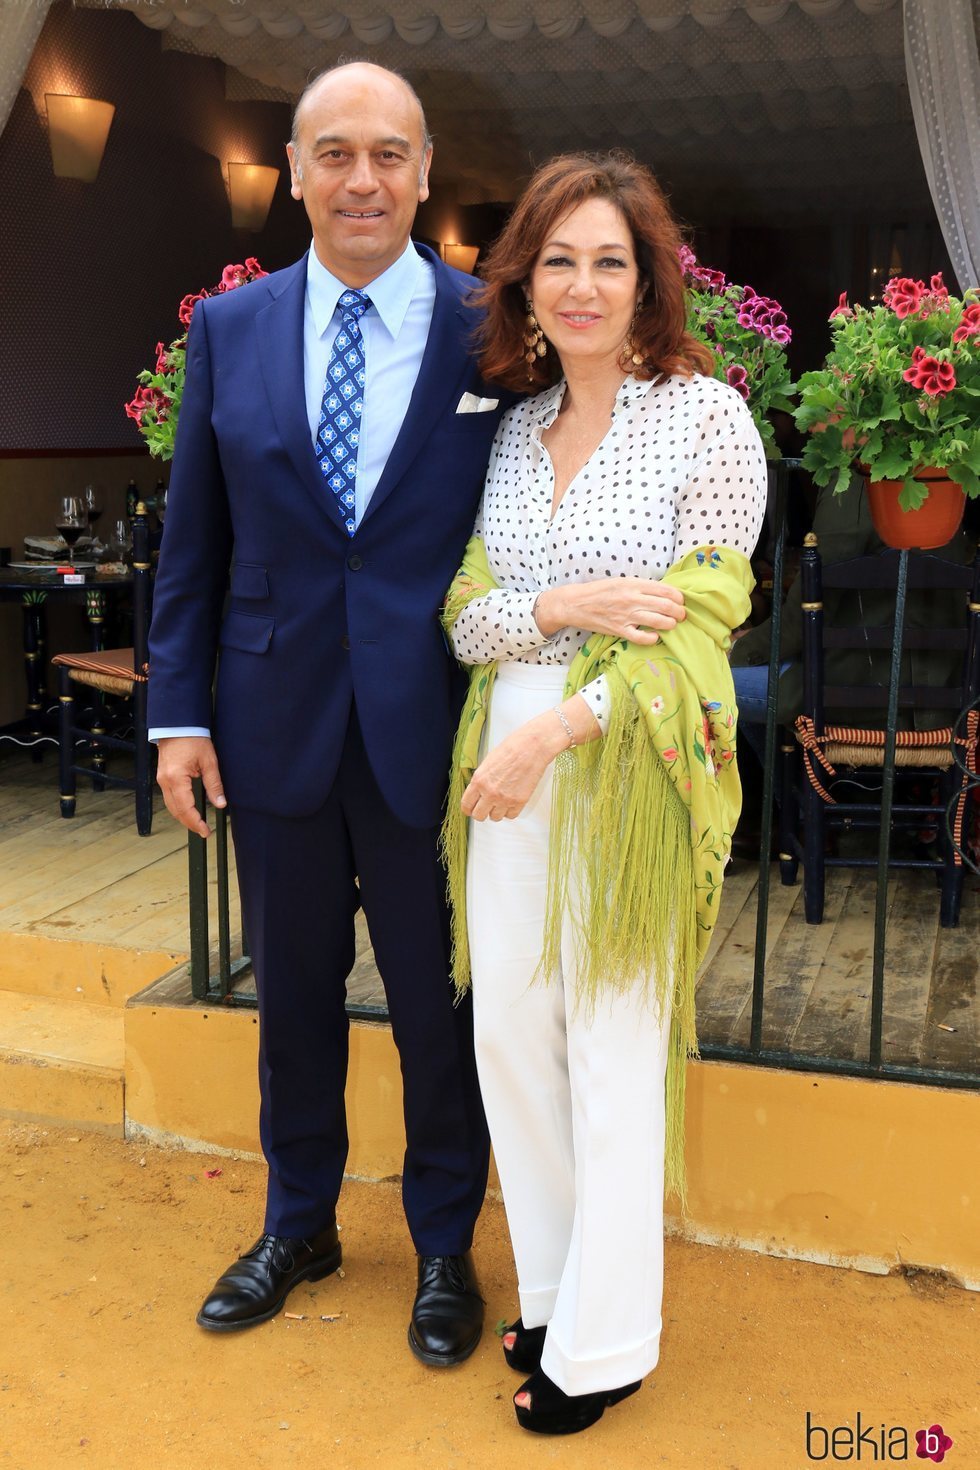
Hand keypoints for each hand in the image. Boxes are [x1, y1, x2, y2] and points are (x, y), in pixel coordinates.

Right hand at [156, 736, 225, 837]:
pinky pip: (169, 797)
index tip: (205, 831)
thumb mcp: (209, 762)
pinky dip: (178, 806)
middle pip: (176, 810)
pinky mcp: (163, 776)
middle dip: (189, 823)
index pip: (186, 808)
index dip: (196, 823)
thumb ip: (214, 784)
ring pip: (170, 805)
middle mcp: (165, 781)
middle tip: (203, 831)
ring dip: (183, 816)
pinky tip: (188, 809)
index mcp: (176, 779)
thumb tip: (220, 803)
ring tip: (197, 823)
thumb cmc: (193, 738)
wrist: (178, 724)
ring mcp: (162, 779)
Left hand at [462, 698, 597, 821]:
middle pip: (479, 816)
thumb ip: (481, 780)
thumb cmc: (512, 748)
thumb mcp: (488, 762)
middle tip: (485, 807)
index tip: (470, 809)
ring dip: (496, 811)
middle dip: (480, 812)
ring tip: (500, 802)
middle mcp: (490, 792)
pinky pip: (511, 816)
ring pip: (495, 818)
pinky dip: (510, 811)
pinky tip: (511, 802)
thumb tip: (477, 791)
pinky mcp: (520, 802)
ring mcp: (505, 799)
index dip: (468, 809)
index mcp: (479, 780)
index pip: (466, 805)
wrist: (533, 747)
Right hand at [534, 577, 684, 644]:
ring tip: (672, 624)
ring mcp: (626, 616)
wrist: (576, 604)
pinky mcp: (619, 630)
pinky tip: (655, 636)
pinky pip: (642, 638)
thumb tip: (663, 593)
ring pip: (659, 622)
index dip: (679, 597)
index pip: (666, 590)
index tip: (681, 601)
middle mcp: (632, 599)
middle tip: (681, 615)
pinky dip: (653, 638)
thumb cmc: (600, 591)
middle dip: (679, 612)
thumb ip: (642, 586)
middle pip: (667, 606)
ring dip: (671, 624)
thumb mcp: (622, 581)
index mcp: (634, 584)